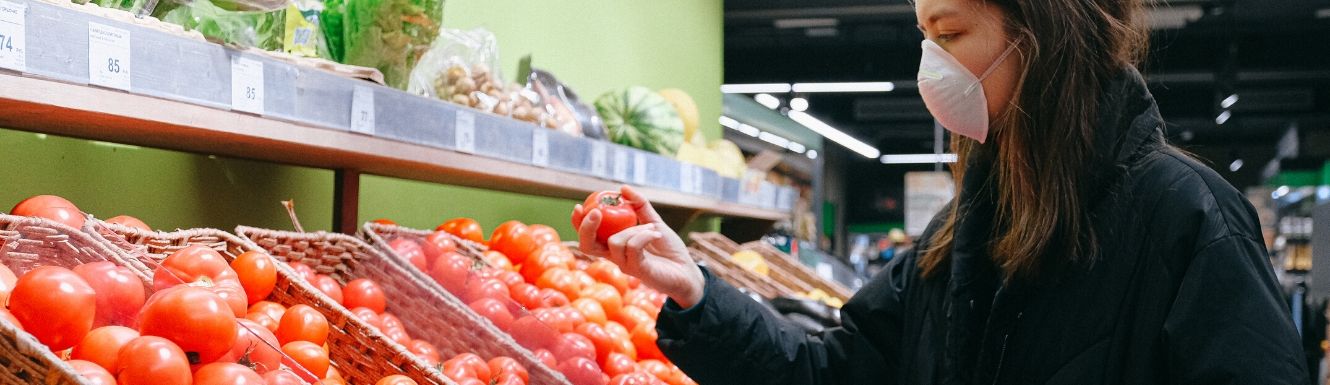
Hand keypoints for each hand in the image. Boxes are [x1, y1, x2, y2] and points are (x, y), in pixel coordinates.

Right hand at [573, 186, 704, 307]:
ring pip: (615, 241)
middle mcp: (616, 257)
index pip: (588, 236)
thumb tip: (622, 187)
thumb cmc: (669, 250)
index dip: (578, 223)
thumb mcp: (653, 222)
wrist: (688, 271)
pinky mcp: (638, 271)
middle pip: (587, 245)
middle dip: (587, 227)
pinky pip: (633, 247)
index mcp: (615, 245)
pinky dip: (644, 235)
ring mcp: (626, 265)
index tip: (578, 206)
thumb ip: (639, 206)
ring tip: (652, 229)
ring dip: (634, 229)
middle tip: (596, 212)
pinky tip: (655, 234)